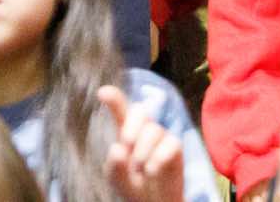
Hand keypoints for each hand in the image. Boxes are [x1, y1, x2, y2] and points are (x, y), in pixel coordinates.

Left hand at [101, 84, 185, 201]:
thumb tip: (118, 149)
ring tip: (139, 169)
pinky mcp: (176, 150)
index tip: (103, 92)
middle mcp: (143, 131)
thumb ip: (114, 166)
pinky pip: (172, 142)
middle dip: (132, 125)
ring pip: (155, 129)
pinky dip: (159, 157)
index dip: (114, 98)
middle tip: (126, 143)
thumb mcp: (117, 178)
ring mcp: (161, 138)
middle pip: (140, 111)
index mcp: (125, 132)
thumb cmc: (132, 186)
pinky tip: (151, 171)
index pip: (121, 109)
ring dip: (144, 149)